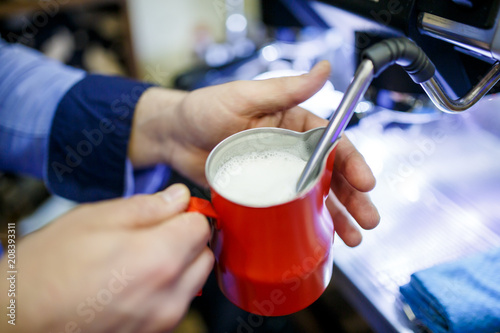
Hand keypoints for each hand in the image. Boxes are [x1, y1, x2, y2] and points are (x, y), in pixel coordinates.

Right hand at [0, 184, 212, 332]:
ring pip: (194, 280)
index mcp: (159, 259)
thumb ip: (147, 207)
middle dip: (187, 238)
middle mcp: (169, 295)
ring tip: (140, 258)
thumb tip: (178, 197)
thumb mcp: (95, 219)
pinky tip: (135, 280)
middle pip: (204, 254)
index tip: (172, 212)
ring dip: (180, 264)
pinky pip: (178, 302)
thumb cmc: (48, 271)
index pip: (202, 226)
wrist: (20, 321)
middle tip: (156, 232)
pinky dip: (168, 287)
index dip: (187, 213)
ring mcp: (163, 320)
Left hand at [129, 61, 378, 246]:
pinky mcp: (261, 195)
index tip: (366, 181)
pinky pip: (288, 210)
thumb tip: (323, 69)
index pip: (332, 143)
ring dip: (336, 217)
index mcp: (293, 124)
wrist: (173, 137)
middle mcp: (289, 151)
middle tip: (368, 219)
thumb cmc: (204, 109)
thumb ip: (285, 89)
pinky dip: (306, 224)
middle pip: (330, 175)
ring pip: (314, 196)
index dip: (352, 162)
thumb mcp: (245, 95)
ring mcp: (276, 175)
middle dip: (353, 197)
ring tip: (354, 236)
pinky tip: (320, 238)